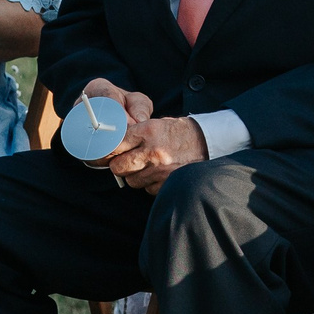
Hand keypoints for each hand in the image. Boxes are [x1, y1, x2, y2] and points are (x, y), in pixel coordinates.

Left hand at [79, 78, 205, 194]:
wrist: (208, 141)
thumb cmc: (179, 132)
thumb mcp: (156, 124)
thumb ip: (134, 134)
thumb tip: (111, 146)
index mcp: (148, 132)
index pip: (115, 145)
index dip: (108, 151)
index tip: (106, 153)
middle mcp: (152, 151)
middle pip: (118, 167)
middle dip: (120, 166)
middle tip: (127, 161)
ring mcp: (160, 170)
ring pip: (131, 181)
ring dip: (136, 176)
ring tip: (148, 166)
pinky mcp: (167, 183)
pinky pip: (147, 189)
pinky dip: (150, 184)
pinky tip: (158, 174)